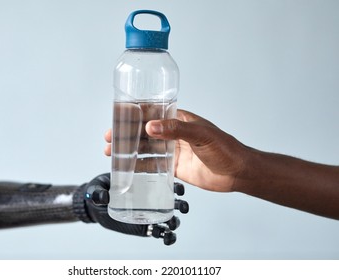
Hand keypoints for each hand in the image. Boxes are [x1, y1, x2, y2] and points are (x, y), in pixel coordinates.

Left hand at [84, 173, 188, 245]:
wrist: (93, 206)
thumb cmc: (99, 190)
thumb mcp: (97, 188)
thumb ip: (99, 192)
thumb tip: (104, 197)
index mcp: (144, 184)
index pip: (164, 183)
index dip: (175, 186)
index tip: (179, 189)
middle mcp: (150, 199)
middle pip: (172, 202)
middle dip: (181, 205)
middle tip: (182, 207)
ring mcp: (148, 214)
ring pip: (168, 218)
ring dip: (175, 221)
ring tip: (173, 224)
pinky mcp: (144, 227)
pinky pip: (159, 233)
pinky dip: (166, 237)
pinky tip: (167, 238)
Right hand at [105, 109, 248, 192]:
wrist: (237, 173)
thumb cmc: (225, 148)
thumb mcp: (201, 134)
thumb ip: (176, 130)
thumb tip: (150, 126)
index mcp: (179, 119)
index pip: (152, 112)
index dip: (133, 114)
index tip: (118, 115)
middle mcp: (173, 134)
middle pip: (144, 132)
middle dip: (126, 134)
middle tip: (110, 138)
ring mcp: (172, 151)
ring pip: (145, 149)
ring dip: (129, 150)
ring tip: (112, 153)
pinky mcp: (174, 167)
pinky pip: (153, 165)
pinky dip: (139, 166)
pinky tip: (128, 167)